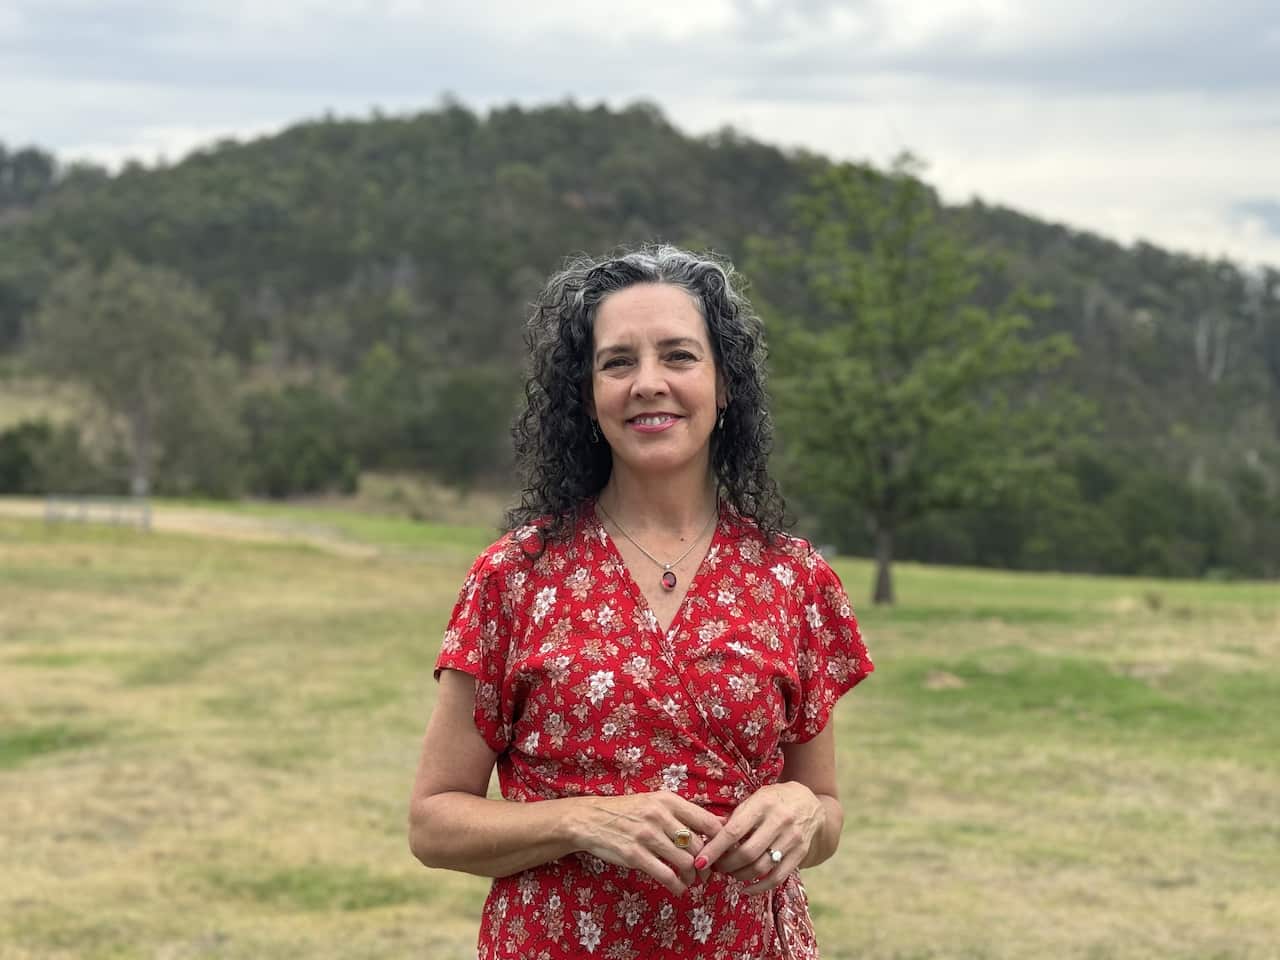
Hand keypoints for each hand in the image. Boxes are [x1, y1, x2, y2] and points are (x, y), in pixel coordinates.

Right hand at [571, 792, 723, 896]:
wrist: (590, 819)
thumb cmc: (627, 811)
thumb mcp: (655, 802)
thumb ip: (683, 813)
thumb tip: (718, 825)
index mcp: (668, 800)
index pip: (708, 822)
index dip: (720, 841)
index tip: (720, 852)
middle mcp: (660, 816)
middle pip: (699, 846)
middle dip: (707, 864)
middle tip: (706, 873)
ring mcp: (647, 836)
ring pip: (686, 863)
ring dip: (693, 877)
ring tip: (691, 880)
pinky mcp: (635, 855)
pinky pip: (666, 876)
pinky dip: (678, 886)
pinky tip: (678, 889)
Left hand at [693, 781, 824, 894]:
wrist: (810, 803)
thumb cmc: (774, 800)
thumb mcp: (756, 798)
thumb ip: (736, 816)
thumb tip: (709, 837)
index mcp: (763, 803)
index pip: (734, 831)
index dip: (715, 848)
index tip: (700, 861)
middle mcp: (779, 821)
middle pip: (747, 853)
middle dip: (726, 865)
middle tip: (716, 867)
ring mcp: (792, 839)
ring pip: (761, 867)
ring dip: (740, 875)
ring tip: (730, 873)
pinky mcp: (800, 854)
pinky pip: (777, 877)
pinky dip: (759, 888)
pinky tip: (746, 889)